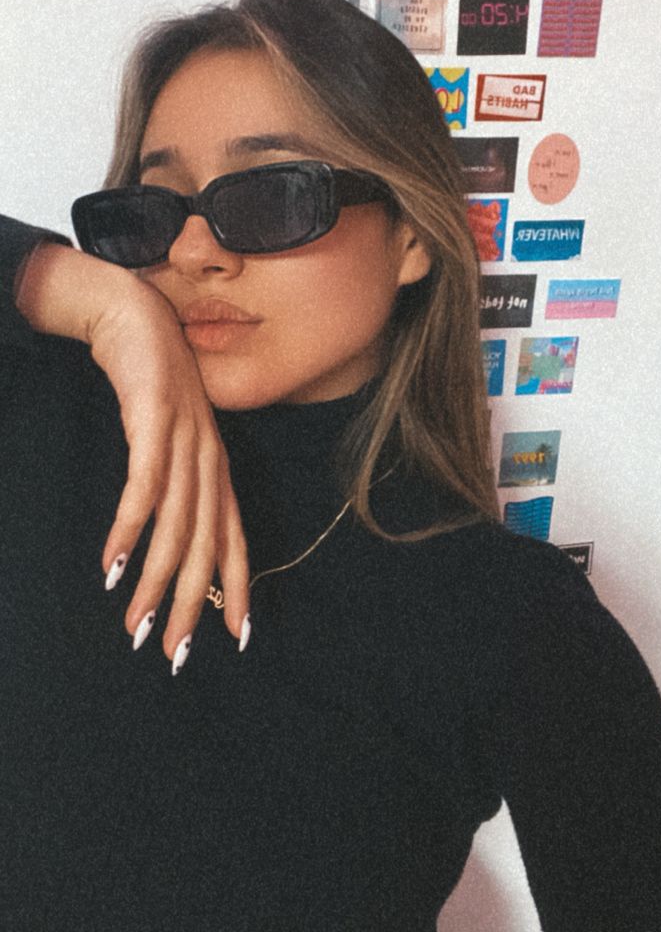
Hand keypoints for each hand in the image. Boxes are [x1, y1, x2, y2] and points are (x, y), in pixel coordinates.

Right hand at [15, 242, 249, 663]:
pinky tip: (114, 564)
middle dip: (194, 604)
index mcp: (216, 466)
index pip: (234, 537)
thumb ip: (175, 482)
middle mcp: (209, 458)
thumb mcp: (172, 438)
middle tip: (175, 655)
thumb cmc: (152, 382)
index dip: (238, 587)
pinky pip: (146, 485)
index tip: (238, 637)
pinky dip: (132, 528)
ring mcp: (186, 439)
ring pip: (178, 524)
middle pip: (207, 544)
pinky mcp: (155, 419)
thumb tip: (164, 536)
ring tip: (136, 625)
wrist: (133, 314)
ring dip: (157, 580)